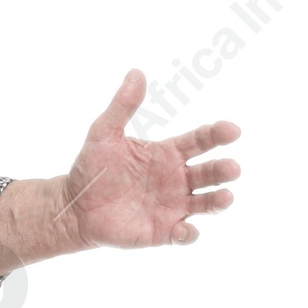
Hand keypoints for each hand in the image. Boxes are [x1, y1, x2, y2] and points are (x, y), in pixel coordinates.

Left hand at [60, 67, 240, 249]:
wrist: (75, 205)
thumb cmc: (92, 167)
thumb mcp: (104, 132)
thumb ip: (123, 106)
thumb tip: (136, 72)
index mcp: (168, 153)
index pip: (200, 140)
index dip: (217, 134)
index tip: (232, 130)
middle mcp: (177, 179)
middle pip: (209, 172)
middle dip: (223, 170)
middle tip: (232, 168)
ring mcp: (173, 206)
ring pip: (205, 203)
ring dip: (218, 201)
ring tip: (225, 197)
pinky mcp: (162, 231)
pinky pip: (183, 235)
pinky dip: (189, 234)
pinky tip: (184, 229)